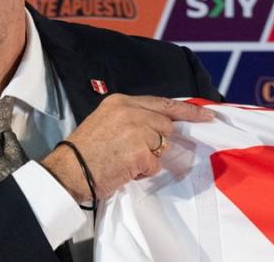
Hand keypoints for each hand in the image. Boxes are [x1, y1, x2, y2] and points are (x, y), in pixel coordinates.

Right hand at [41, 94, 214, 201]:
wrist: (68, 170)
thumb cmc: (85, 151)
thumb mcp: (107, 121)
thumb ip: (133, 118)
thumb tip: (162, 129)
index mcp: (121, 101)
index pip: (162, 103)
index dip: (186, 111)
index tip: (206, 115)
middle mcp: (131, 111)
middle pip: (165, 125)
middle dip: (159, 141)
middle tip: (139, 152)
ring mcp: (137, 130)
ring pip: (161, 145)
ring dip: (148, 158)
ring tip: (124, 160)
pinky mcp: (140, 151)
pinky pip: (154, 165)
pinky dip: (143, 171)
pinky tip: (124, 169)